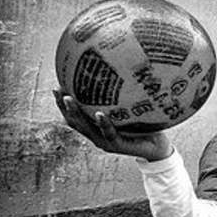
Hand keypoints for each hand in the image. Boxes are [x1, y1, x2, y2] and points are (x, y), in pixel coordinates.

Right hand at [54, 90, 171, 161]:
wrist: (159, 147)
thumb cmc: (146, 126)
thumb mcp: (132, 110)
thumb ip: (125, 96)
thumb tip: (125, 69)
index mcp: (97, 127)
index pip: (75, 116)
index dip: (63, 104)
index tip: (57, 87)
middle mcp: (97, 135)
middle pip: (74, 121)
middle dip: (62, 106)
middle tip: (57, 90)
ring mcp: (106, 142)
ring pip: (85, 128)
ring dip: (75, 113)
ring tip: (68, 99)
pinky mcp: (118, 146)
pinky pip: (109, 133)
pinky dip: (103, 123)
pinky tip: (99, 113)